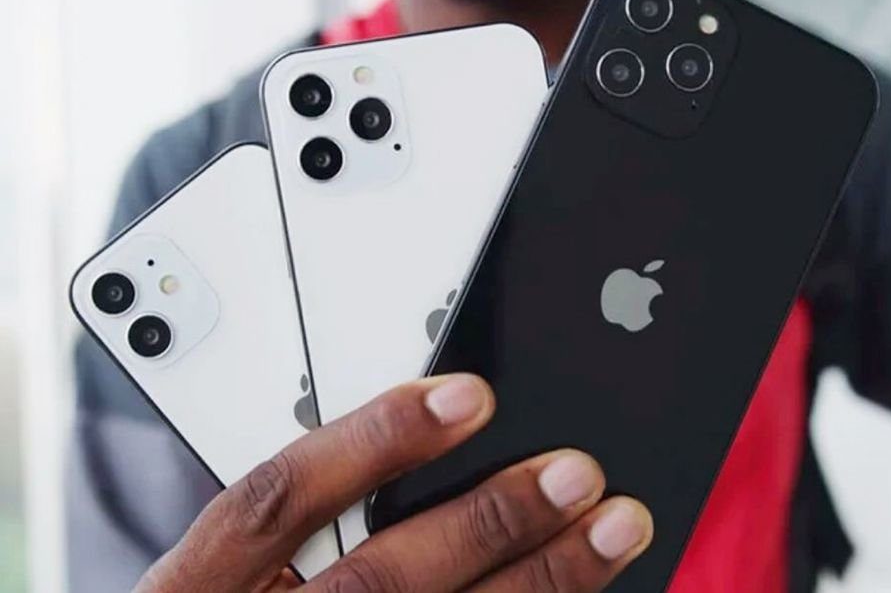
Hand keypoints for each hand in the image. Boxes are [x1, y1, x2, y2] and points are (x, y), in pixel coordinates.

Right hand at [135, 373, 653, 591]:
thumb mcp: (214, 575)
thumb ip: (288, 516)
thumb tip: (433, 427)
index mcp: (199, 589)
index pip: (279, 499)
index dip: (377, 440)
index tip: (467, 396)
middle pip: (380, 579)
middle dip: (488, 521)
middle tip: (574, 471)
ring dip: (540, 582)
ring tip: (611, 530)